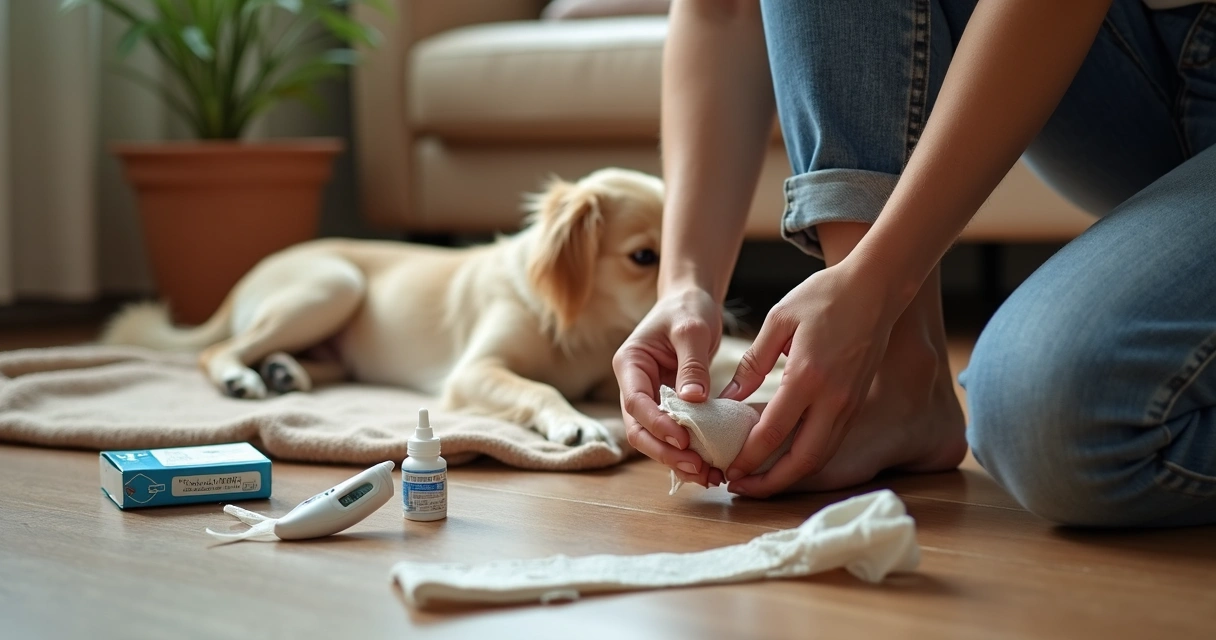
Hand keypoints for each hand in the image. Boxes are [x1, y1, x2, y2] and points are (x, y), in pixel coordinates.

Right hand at [612, 287, 726, 487]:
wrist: (692, 302)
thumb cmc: (688, 308)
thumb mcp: (692, 329)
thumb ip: (692, 364)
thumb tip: (694, 401)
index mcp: (630, 364)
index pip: (635, 402)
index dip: (657, 424)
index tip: (684, 440)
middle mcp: (634, 385)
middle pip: (639, 430)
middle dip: (665, 453)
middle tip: (697, 468)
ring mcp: (649, 398)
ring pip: (653, 439)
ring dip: (677, 460)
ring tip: (709, 475)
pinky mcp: (667, 407)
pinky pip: (672, 435)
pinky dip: (688, 452)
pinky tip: (710, 466)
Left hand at [719, 259, 899, 496]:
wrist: (876, 288)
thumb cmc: (823, 296)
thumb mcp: (778, 321)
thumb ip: (752, 362)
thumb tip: (728, 399)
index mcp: (807, 376)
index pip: (773, 432)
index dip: (748, 457)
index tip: (728, 469)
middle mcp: (833, 398)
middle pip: (802, 460)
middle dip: (770, 483)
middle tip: (740, 489)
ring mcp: (849, 404)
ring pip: (821, 457)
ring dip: (790, 476)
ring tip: (759, 481)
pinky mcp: (857, 403)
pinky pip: (831, 442)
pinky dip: (807, 459)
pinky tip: (785, 459)